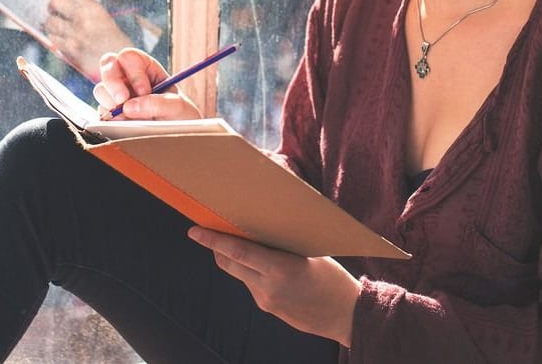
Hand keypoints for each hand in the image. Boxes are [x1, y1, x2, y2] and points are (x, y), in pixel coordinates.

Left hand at [45, 0, 133, 79]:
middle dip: (53, 6)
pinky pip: (53, 39)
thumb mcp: (105, 20)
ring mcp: (76, 33)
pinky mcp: (70, 49)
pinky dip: (55, 40)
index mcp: (95, 8)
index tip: (65, 1)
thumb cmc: (115, 43)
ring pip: (50, 21)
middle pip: (56, 1)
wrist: (122, 65)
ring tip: (60, 29)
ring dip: (53, 25)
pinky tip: (63, 41)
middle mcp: (84, 18)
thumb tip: (66, 4)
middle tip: (55, 11)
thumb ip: (87, 10)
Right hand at [94, 48, 201, 120]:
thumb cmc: (179, 116)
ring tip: (132, 118)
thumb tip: (128, 107)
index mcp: (146, 67)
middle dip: (113, 82)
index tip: (144, 91)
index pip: (129, 57)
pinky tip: (127, 125)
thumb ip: (157, 104)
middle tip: (122, 101)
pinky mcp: (110, 113)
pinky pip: (100, 112)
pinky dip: (110, 119)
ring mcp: (117, 94)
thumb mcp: (177, 107)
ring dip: (112, 104)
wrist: (177, 138)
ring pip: (101, 89)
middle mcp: (128, 77)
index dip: (134, 72)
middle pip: (108, 64)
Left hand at [188, 227, 359, 347]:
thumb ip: (281, 244)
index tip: (194, 230)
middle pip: (228, 263)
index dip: (213, 240)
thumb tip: (260, 226)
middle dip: (217, 246)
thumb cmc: (333, 278)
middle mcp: (267, 287)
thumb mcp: (309, 253)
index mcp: (280, 269)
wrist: (347, 316)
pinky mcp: (268, 308)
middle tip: (212, 227)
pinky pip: (251, 284)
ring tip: (244, 240)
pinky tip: (264, 263)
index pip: (237, 251)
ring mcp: (266, 301)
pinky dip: (250, 270)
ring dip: (235, 258)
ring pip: (238, 274)